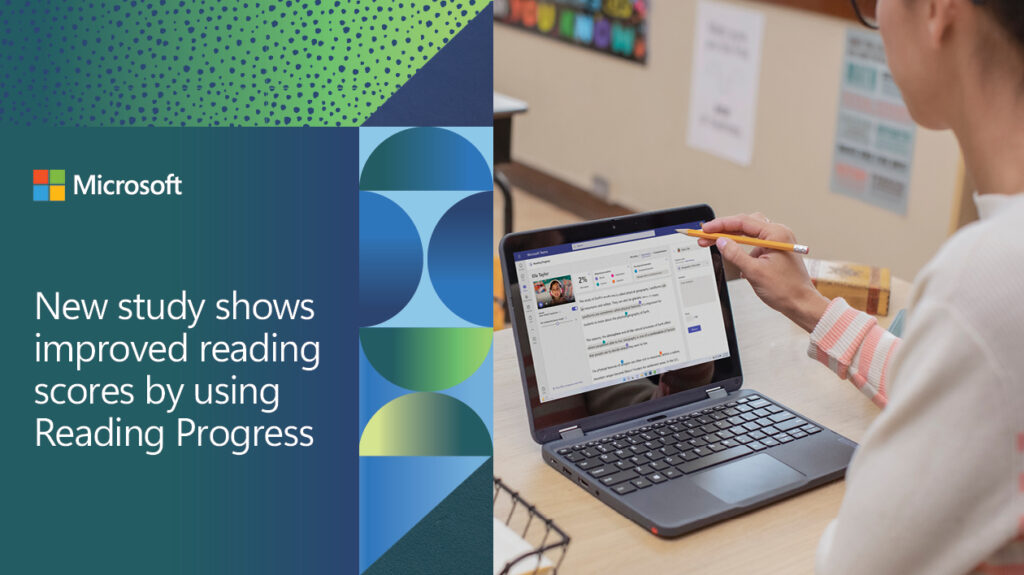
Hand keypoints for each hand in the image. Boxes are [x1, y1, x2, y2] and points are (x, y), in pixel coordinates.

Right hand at [697, 213, 829, 331]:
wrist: (801, 304)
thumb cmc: (785, 290)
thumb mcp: (754, 271)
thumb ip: (735, 254)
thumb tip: (721, 242)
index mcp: (776, 234)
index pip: (743, 222)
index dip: (720, 225)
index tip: (705, 229)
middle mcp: (778, 235)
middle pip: (745, 225)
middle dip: (723, 231)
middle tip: (704, 237)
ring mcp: (777, 243)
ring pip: (748, 234)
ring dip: (732, 239)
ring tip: (714, 244)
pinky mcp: (775, 252)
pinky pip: (754, 245)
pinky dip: (742, 250)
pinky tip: (735, 261)